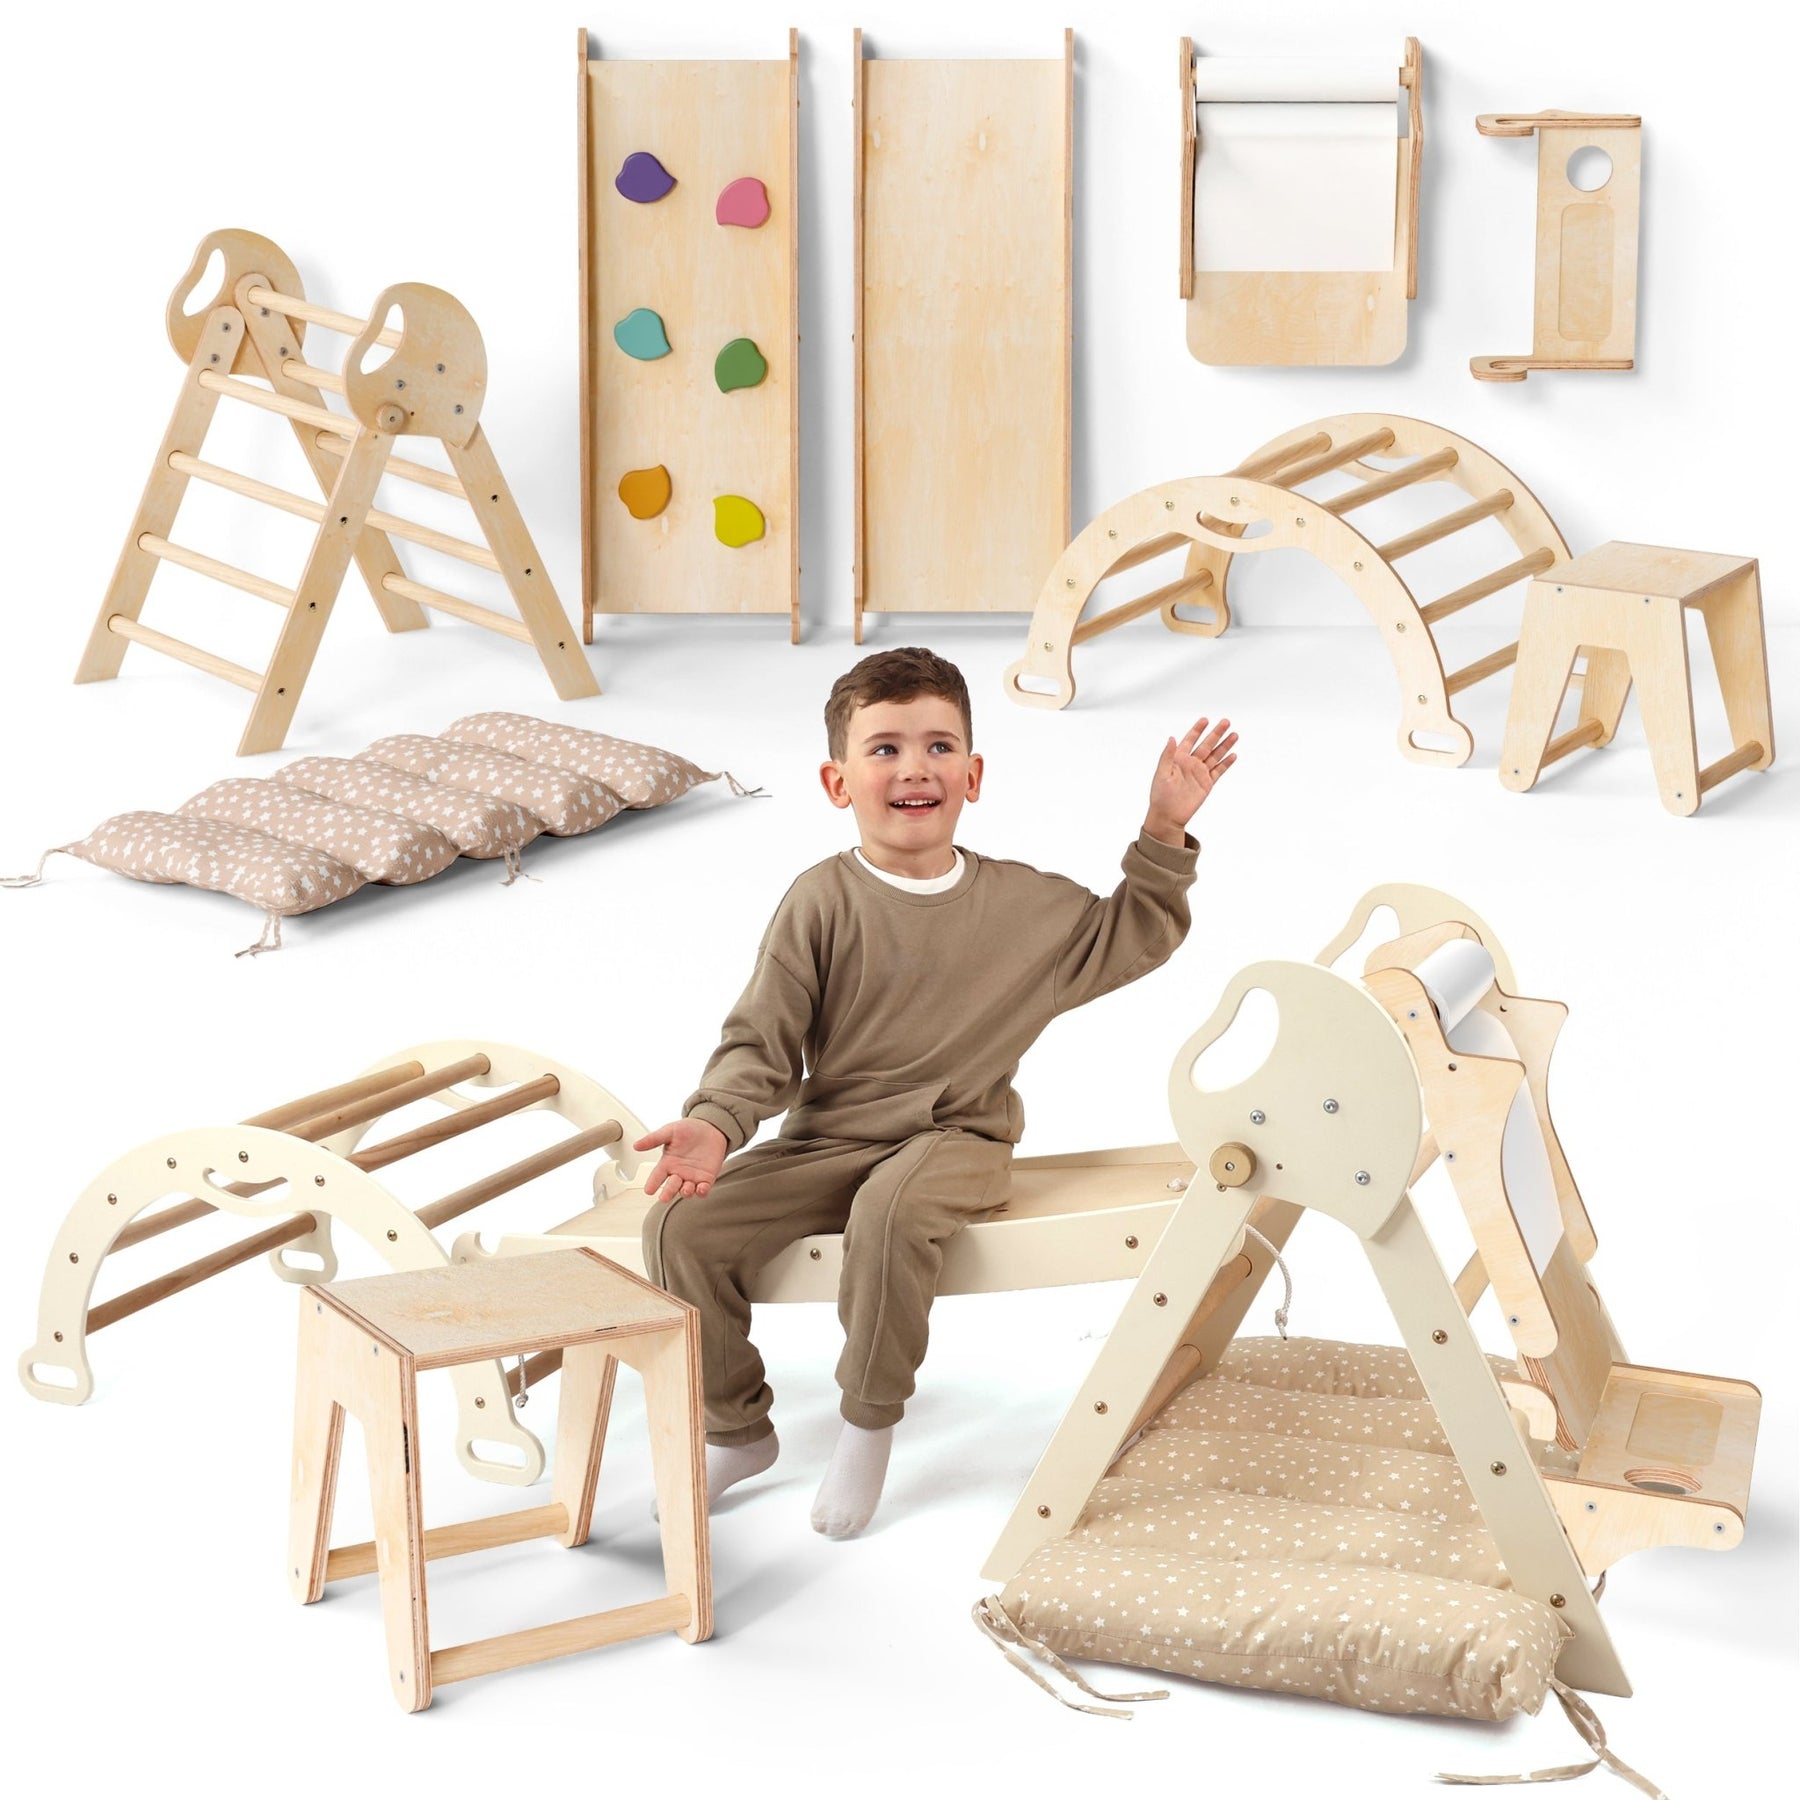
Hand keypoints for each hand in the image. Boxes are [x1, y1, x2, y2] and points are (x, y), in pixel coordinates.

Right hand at [634, 1117, 728, 1202]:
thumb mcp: (670, 1131)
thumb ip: (654, 1139)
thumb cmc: (689, 1129)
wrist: (711, 1127)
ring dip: (685, 1192)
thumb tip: (636, 1145)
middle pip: (671, 1187)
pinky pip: (703, 1189)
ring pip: (686, 1191)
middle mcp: (678, 1172)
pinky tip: (701, 1188)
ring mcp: (692, 1177)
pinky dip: (702, 1191)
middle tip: (664, 1197)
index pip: (657, 1176)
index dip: (652, 1183)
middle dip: (668, 1193)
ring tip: (685, 1189)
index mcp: (668, 1163)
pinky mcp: (706, 1178)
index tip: (648, 1190)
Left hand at [1143, 716, 1236, 844]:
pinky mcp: (1207, 784)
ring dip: (1225, 746)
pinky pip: (1218, 771)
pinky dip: (1226, 763)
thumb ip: (1167, 756)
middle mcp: (1191, 763)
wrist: (1168, 816)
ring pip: (1215, 756)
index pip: (1189, 740)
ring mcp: (1200, 773)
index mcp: (1178, 758)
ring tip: (1234, 735)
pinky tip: (1233, 755)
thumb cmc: (1160, 796)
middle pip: (1206, 745)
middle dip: (1216, 733)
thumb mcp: (1161, 774)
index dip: (1197, 730)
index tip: (1205, 720)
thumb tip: (1172, 738)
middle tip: (1226, 722)